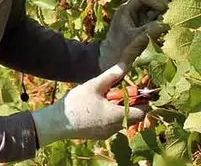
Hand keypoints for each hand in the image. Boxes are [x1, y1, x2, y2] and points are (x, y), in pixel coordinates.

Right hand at [31, 63, 146, 144]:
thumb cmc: (76, 103)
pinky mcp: (100, 135)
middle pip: (133, 116)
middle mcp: (115, 127)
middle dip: (130, 104)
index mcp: (117, 116)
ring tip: (106, 99)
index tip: (135, 91)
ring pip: (123, 121)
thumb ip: (111, 76)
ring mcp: (108, 133)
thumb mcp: (94, 85)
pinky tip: (98, 108)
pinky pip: (113, 125)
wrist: (58, 123)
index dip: (142, 101)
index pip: (142, 112)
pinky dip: (111, 116)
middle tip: (118, 92)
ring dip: (120, 110)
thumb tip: (125, 65)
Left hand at [98, 0, 168, 69]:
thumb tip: (166, 24)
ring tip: (169, 18)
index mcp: (126, 10)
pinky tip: (166, 25)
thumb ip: (149, 31)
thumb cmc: (121, 48)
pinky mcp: (140, 23)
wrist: (112, 58)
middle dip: (160, 3)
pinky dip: (159, 19)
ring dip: (161, 11)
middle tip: (171, 10)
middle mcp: (131, 10)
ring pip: (151, 7)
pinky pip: (152, 17)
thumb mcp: (135, 39)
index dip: (155, 0)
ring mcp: (136, 16)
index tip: (165, 7)